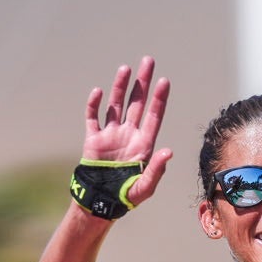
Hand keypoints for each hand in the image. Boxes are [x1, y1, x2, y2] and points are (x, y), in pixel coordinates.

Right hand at [80, 58, 172, 207]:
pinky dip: (94, 104)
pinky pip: (93, 117)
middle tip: (148, 60)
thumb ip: (156, 170)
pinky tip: (98, 91)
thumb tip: (168, 152)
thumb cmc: (127, 197)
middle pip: (137, 103)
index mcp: (144, 144)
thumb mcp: (145, 186)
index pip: (154, 115)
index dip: (159, 98)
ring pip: (116, 105)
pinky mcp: (93, 139)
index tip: (164, 81)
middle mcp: (129, 134)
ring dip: (120, 87)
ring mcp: (111, 135)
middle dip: (142, 83)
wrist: (101, 201)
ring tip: (126, 68)